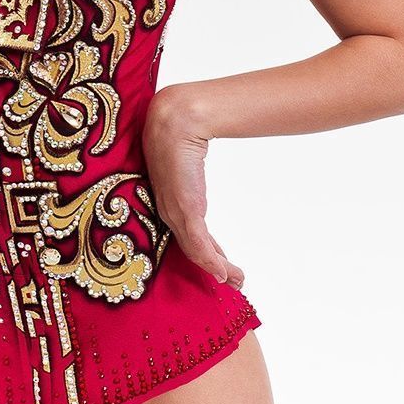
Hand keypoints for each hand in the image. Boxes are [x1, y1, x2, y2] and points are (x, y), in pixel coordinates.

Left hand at [142, 85, 244, 288]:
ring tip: (236, 281)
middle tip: (233, 282)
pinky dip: (211, 262)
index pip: (186, 235)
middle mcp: (168, 211)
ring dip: (218, 269)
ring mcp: (175, 212)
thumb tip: (197, 162)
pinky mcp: (185, 210)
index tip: (219, 267)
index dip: (204, 254)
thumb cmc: (176, 133)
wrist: (175, 121)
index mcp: (167, 200)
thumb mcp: (186, 159)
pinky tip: (223, 274)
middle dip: (213, 267)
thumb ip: (192, 171)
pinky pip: (198, 244)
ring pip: (196, 252)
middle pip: (191, 249)